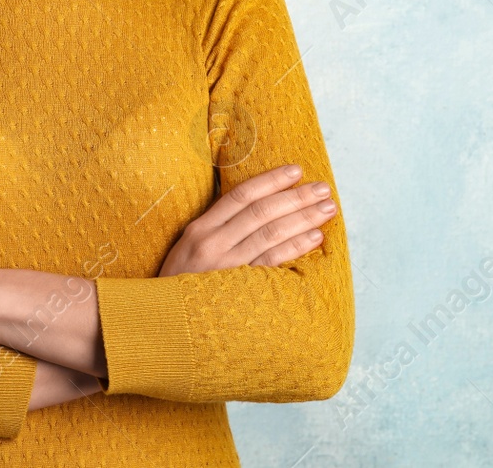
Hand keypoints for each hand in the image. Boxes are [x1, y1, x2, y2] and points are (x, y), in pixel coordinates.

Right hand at [158, 163, 335, 275]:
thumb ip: (217, 229)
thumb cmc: (180, 283)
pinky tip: (315, 237)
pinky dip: (295, 247)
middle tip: (322, 188)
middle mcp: (213, 243)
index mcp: (200, 228)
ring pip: (271, 233)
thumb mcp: (188, 248)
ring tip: (327, 209)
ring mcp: (227, 266)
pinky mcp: (240, 288)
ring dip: (303, 218)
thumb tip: (256, 209)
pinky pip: (273, 262)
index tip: (296, 171)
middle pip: (262, 211)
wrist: (166, 321)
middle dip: (296, 197)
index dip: (271, 180)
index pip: (241, 195)